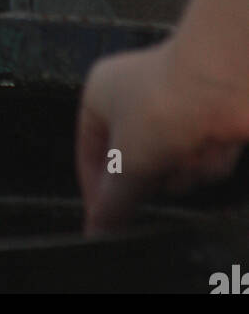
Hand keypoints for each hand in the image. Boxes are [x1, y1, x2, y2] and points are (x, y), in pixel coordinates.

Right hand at [76, 38, 246, 234]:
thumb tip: (97, 231)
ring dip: (183, 172)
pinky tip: (213, 145)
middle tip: (157, 176)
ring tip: (190, 153)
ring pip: (172, 168)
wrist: (224, 82)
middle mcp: (134, 99)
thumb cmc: (164, 103)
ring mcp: (173, 110)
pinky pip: (201, 162)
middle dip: (152, 175)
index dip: (96, 191)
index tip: (105, 224)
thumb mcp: (127, 161)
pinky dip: (208, 162)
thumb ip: (112, 203)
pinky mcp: (207, 121)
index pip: (88, 153)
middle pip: (135, 165)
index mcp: (100, 95)